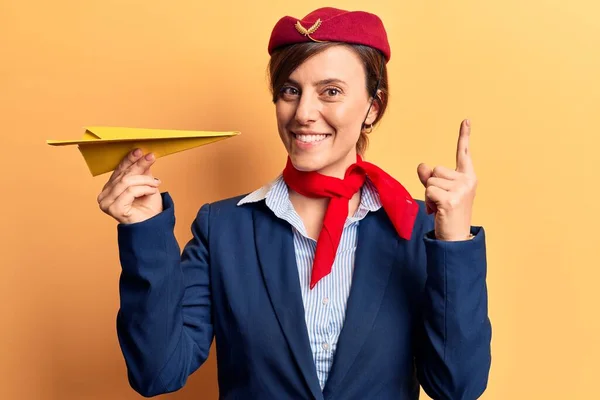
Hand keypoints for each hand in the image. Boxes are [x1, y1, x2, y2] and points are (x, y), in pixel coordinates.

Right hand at [97, 149, 162, 223]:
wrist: (153, 226)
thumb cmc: (148, 208)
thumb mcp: (146, 184)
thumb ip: (142, 172)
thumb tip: (143, 155)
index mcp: (110, 188)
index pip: (119, 170)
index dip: (129, 160)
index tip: (140, 150)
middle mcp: (104, 195)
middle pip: (123, 175)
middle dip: (139, 166)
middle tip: (151, 158)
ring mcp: (107, 203)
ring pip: (127, 182)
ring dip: (145, 180)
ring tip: (156, 183)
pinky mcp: (114, 209)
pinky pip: (130, 191)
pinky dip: (144, 189)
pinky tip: (152, 191)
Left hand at [417, 119, 476, 240]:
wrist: (455, 238)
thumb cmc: (447, 213)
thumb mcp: (439, 192)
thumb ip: (430, 177)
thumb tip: (422, 165)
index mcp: (468, 177)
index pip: (463, 153)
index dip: (464, 136)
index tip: (466, 120)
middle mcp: (468, 181)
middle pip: (436, 169)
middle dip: (432, 185)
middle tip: (440, 201)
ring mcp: (461, 190)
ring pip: (430, 181)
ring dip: (429, 194)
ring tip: (439, 207)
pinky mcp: (451, 200)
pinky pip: (428, 191)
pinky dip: (428, 202)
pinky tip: (437, 211)